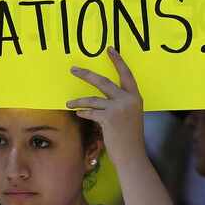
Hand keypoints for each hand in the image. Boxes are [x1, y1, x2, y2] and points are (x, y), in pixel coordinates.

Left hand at [67, 47, 144, 162]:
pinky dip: (83, 113)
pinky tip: (78, 114)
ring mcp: (119, 108)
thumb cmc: (129, 138)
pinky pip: (90, 112)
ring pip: (92, 99)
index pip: (126, 74)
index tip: (109, 49)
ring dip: (78, 101)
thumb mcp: (130, 116)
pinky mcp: (109, 118)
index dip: (118, 61)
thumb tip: (100, 100)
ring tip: (69, 103)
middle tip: (73, 69)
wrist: (132, 155)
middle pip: (103, 81)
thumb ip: (120, 104)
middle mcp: (128, 100)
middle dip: (86, 75)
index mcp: (135, 97)